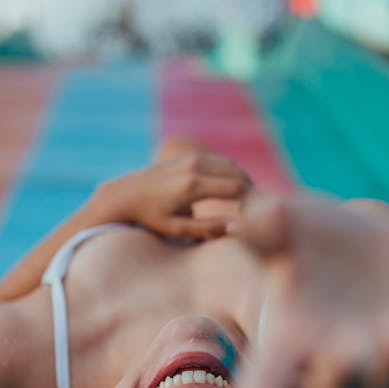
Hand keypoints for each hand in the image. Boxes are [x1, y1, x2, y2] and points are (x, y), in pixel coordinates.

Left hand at [99, 153, 252, 239]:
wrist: (127, 194)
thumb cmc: (152, 217)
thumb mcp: (178, 229)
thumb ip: (208, 229)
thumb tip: (237, 227)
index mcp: (193, 186)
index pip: (236, 188)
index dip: (253, 202)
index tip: (260, 216)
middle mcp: (194, 167)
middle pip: (238, 174)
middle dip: (253, 190)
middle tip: (262, 209)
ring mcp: (192, 158)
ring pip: (231, 165)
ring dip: (244, 180)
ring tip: (250, 201)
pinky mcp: (189, 157)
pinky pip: (220, 162)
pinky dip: (232, 173)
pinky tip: (235, 190)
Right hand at [228, 193, 388, 387]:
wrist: (372, 252)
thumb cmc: (316, 243)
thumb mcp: (292, 225)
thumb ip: (270, 222)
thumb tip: (259, 218)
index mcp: (290, 342)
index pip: (267, 379)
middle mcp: (336, 369)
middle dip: (341, 379)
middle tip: (345, 352)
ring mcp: (388, 371)